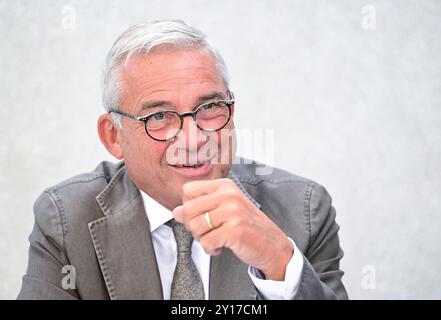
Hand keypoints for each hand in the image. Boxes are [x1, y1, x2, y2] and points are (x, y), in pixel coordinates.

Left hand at [172, 178, 293, 280]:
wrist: (272, 245)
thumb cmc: (248, 226)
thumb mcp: (225, 210)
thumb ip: (200, 208)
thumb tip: (176, 211)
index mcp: (225, 186)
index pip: (188, 190)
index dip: (188, 206)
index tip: (201, 216)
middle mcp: (229, 195)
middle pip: (188, 209)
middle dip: (193, 226)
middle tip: (207, 232)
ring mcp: (232, 212)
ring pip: (194, 226)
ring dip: (202, 239)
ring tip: (216, 239)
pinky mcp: (234, 230)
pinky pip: (206, 241)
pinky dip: (210, 249)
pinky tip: (220, 247)